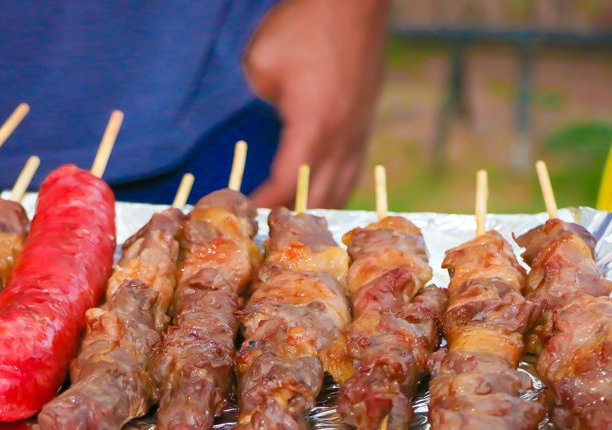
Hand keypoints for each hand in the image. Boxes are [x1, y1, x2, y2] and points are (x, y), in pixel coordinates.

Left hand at [245, 0, 388, 208]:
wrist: (354, 1)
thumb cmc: (305, 26)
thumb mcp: (261, 64)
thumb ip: (253, 105)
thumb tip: (252, 129)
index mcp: (314, 125)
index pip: (287, 184)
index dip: (265, 204)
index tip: (245, 213)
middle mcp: (342, 137)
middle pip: (320, 198)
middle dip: (292, 216)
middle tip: (266, 226)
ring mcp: (359, 132)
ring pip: (343, 189)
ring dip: (316, 208)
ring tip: (292, 220)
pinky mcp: (366, 124)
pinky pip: (352, 171)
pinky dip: (334, 189)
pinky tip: (320, 194)